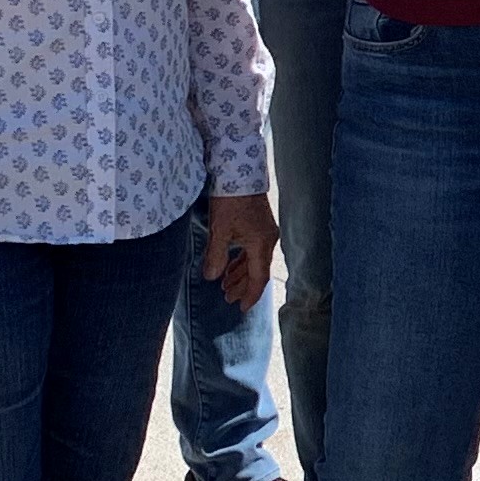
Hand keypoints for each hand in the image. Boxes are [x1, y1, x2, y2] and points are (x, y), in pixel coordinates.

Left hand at [201, 193, 275, 310]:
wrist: (239, 172)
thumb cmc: (230, 200)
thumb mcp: (219, 230)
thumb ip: (216, 256)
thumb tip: (211, 277)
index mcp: (261, 244)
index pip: (258, 278)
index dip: (250, 295)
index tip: (240, 308)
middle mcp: (267, 240)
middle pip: (257, 271)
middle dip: (242, 286)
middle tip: (227, 298)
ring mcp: (264, 232)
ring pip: (254, 260)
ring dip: (240, 273)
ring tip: (225, 284)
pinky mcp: (259, 224)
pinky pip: (252, 249)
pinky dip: (241, 260)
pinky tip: (230, 264)